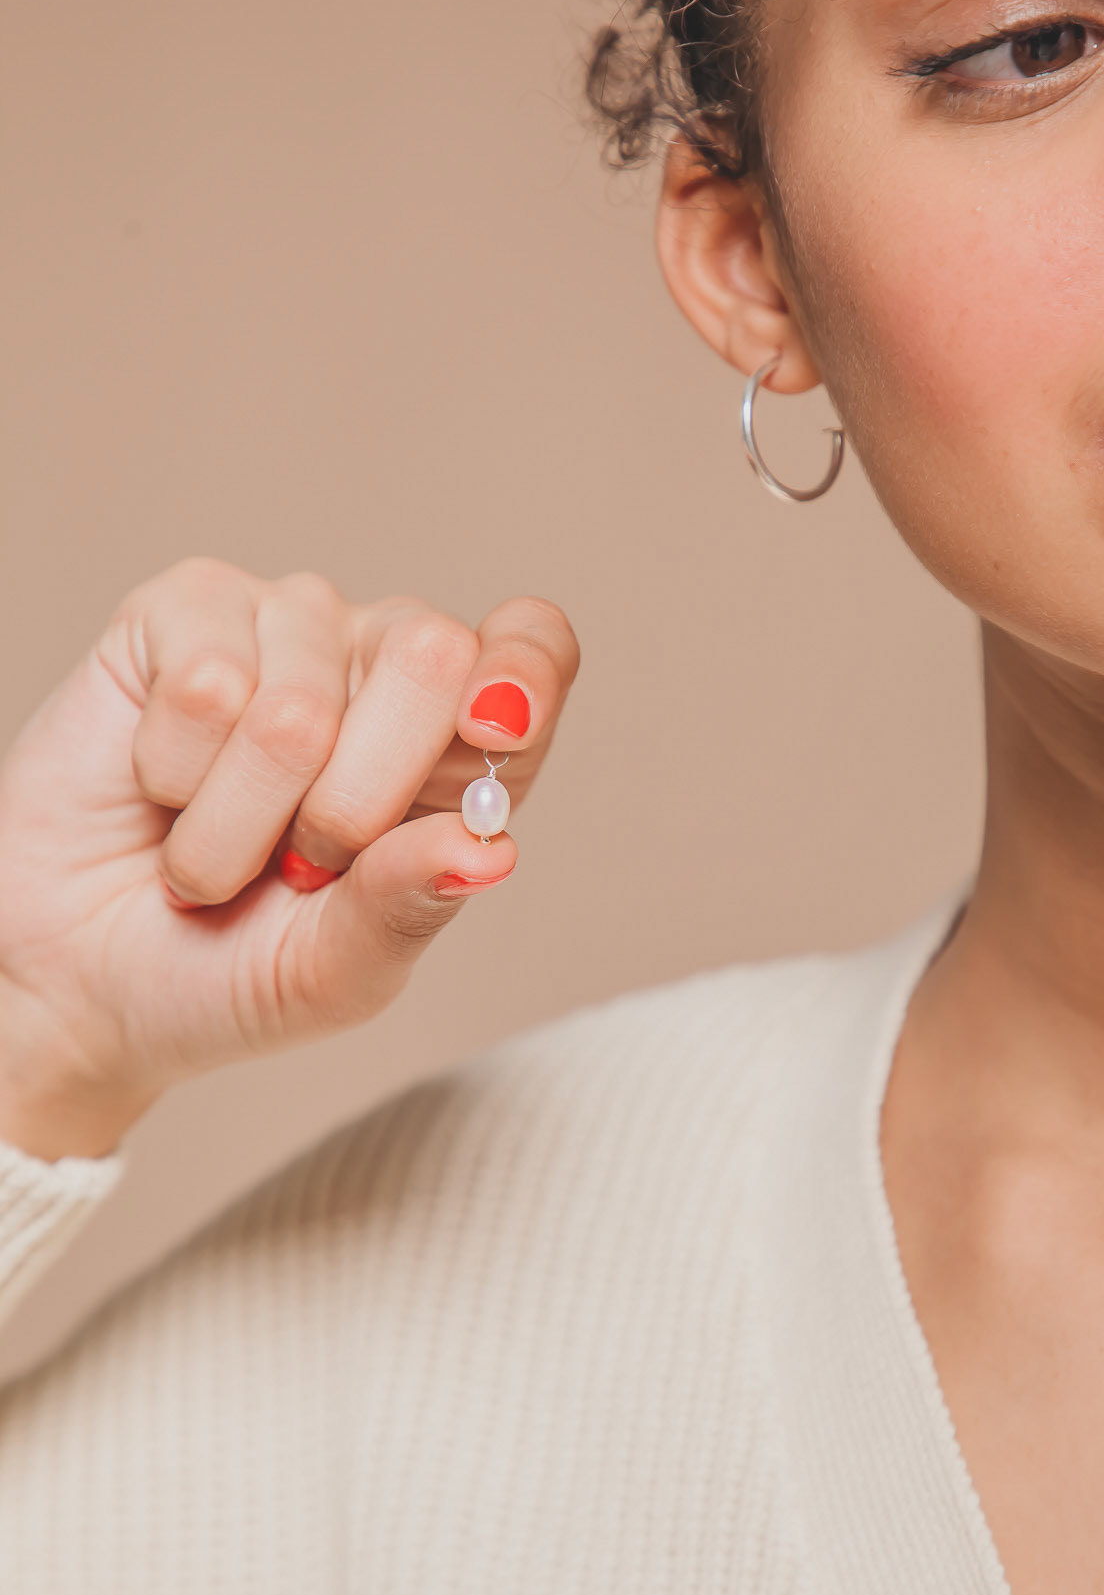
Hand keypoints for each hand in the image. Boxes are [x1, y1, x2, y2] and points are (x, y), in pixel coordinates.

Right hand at [0, 560, 578, 1159]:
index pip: (531, 647)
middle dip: (356, 804)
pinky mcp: (186, 611)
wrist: (81, 983)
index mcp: (452, 743)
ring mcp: (287, 627)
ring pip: (297, 707)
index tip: (497, 729)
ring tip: (213, 855)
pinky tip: (161, 789)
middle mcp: (381, 663)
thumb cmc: (228, 974)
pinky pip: (204, 684)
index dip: (526, 672)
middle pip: (433, 655)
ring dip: (240, 825)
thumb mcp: (333, 973)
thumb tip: (490, 850)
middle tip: (301, 865)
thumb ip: (409, 908)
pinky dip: (175, 775)